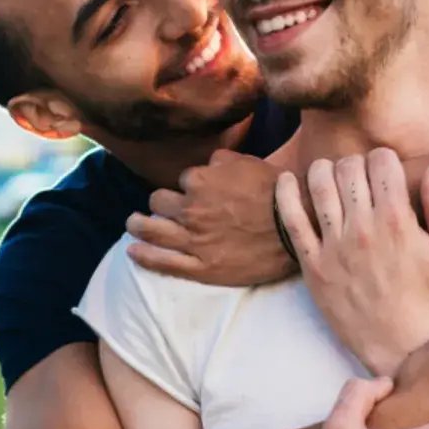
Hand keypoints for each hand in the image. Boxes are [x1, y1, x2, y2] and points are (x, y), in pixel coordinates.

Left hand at [125, 148, 293, 285]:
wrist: (295, 227)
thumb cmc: (276, 194)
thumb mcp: (249, 164)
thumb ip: (221, 162)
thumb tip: (208, 164)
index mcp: (201, 182)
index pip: (183, 180)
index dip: (190, 185)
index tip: (197, 190)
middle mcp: (190, 210)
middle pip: (159, 202)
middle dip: (162, 202)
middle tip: (166, 207)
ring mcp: (193, 240)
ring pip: (151, 229)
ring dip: (139, 224)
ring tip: (134, 224)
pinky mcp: (200, 266)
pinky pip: (163, 262)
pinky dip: (144, 255)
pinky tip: (132, 250)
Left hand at [276, 150, 428, 374]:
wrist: (401, 346)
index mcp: (397, 221)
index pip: (381, 162)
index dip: (383, 158)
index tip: (383, 167)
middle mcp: (362, 228)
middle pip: (348, 168)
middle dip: (354, 163)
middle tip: (357, 175)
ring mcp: (334, 246)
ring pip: (318, 185)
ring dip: (322, 170)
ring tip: (328, 174)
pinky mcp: (312, 264)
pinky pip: (290, 219)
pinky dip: (285, 194)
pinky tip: (286, 181)